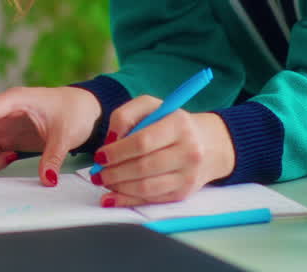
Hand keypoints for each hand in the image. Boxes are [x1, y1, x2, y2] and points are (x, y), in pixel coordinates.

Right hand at [0, 86, 100, 184]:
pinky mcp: (7, 137)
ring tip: (3, 159)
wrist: (86, 111)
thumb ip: (53, 156)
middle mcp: (4, 109)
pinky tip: (10, 159)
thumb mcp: (66, 134)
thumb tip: (47, 178)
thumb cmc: (74, 111)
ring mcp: (3, 123)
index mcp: (16, 99)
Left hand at [91, 95, 234, 206]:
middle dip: (114, 172)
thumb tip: (109, 141)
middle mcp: (188, 151)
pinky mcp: (184, 193)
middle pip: (143, 167)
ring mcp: (188, 175)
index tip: (100, 156)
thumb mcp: (150, 106)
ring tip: (104, 181)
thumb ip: (125, 115)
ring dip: (119, 187)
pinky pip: (152, 200)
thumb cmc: (172, 123)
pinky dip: (128, 200)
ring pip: (146, 187)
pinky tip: (112, 198)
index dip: (117, 152)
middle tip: (97, 173)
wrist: (209, 144)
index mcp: (179, 125)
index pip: (142, 142)